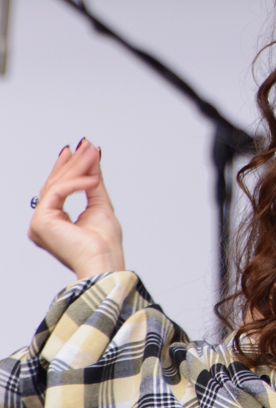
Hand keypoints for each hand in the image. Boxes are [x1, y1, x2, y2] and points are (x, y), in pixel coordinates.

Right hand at [29, 140, 124, 279]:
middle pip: (56, 184)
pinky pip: (57, 192)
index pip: (58, 188)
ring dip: (76, 167)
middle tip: (86, 145)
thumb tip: (92, 157)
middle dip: (73, 163)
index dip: (69, 167)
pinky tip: (93, 179)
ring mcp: (39, 223)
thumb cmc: (104, 245)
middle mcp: (42, 223)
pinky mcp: (41, 221)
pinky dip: (76, 183)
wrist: (105, 262)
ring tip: (92, 154)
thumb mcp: (99, 204)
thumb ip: (93, 181)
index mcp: (54, 221)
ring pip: (56, 185)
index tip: (82, 150)